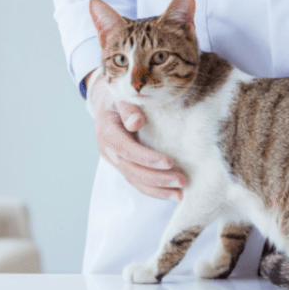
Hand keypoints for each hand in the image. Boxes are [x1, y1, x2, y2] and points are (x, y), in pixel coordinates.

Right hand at [89, 72, 185, 200]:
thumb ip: (128, 107)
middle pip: (132, 170)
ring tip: (180, 195)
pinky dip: (154, 189)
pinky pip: (137, 181)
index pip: (127, 150)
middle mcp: (108, 150)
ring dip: (157, 190)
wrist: (106, 101)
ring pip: (135, 180)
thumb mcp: (122, 95)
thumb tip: (136, 123)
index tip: (169, 162)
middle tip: (182, 181)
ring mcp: (114, 160)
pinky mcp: (123, 165)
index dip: (147, 158)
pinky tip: (171, 193)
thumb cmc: (119, 95)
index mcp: (107, 133)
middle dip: (157, 179)